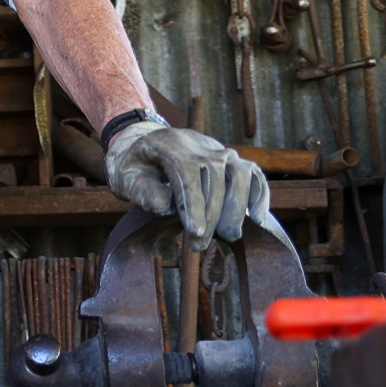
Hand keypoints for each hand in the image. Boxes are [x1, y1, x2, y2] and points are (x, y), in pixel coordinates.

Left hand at [104, 122, 280, 250]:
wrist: (145, 149)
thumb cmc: (135, 169)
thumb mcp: (126, 178)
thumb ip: (142, 190)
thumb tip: (164, 207)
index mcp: (169, 143)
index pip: (187, 170)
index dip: (193, 202)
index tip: (195, 231)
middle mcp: (198, 143)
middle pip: (215, 175)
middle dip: (211, 213)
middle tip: (200, 244)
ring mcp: (219, 150)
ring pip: (239, 173)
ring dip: (237, 207)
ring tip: (229, 235)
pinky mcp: (232, 161)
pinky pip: (254, 174)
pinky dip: (260, 195)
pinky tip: (258, 219)